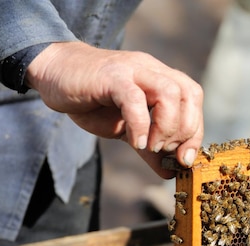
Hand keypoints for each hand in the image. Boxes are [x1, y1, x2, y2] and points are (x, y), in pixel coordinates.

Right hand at [26, 42, 202, 177]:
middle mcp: (152, 70)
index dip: (196, 131)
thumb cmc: (92, 100)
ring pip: (169, 93)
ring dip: (167, 126)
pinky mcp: (111, 77)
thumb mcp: (127, 128)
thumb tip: (170, 172)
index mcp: (161, 79)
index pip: (193, 99)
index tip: (185, 158)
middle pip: (189, 94)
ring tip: (151, 146)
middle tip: (166, 151)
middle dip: (185, 130)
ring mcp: (133, 71)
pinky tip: (136, 142)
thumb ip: (149, 149)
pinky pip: (134, 99)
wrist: (54, 74)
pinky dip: (141, 125)